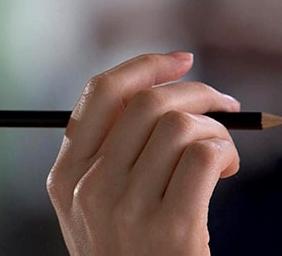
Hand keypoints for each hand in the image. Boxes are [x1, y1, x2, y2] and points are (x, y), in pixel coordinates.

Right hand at [47, 52, 239, 255]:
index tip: (179, 59)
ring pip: (179, 127)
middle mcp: (90, 188)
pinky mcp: (170, 229)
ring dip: (216, 130)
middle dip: (196, 91)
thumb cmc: (126, 253)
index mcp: (66, 176)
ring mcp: (126, 209)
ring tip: (224, 153)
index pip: (99, 95)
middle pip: (146, 103)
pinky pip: (204, 157)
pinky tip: (228, 171)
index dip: (143, 66)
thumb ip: (104, 156)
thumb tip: (155, 96)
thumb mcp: (94, 207)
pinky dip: (226, 152)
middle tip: (224, 103)